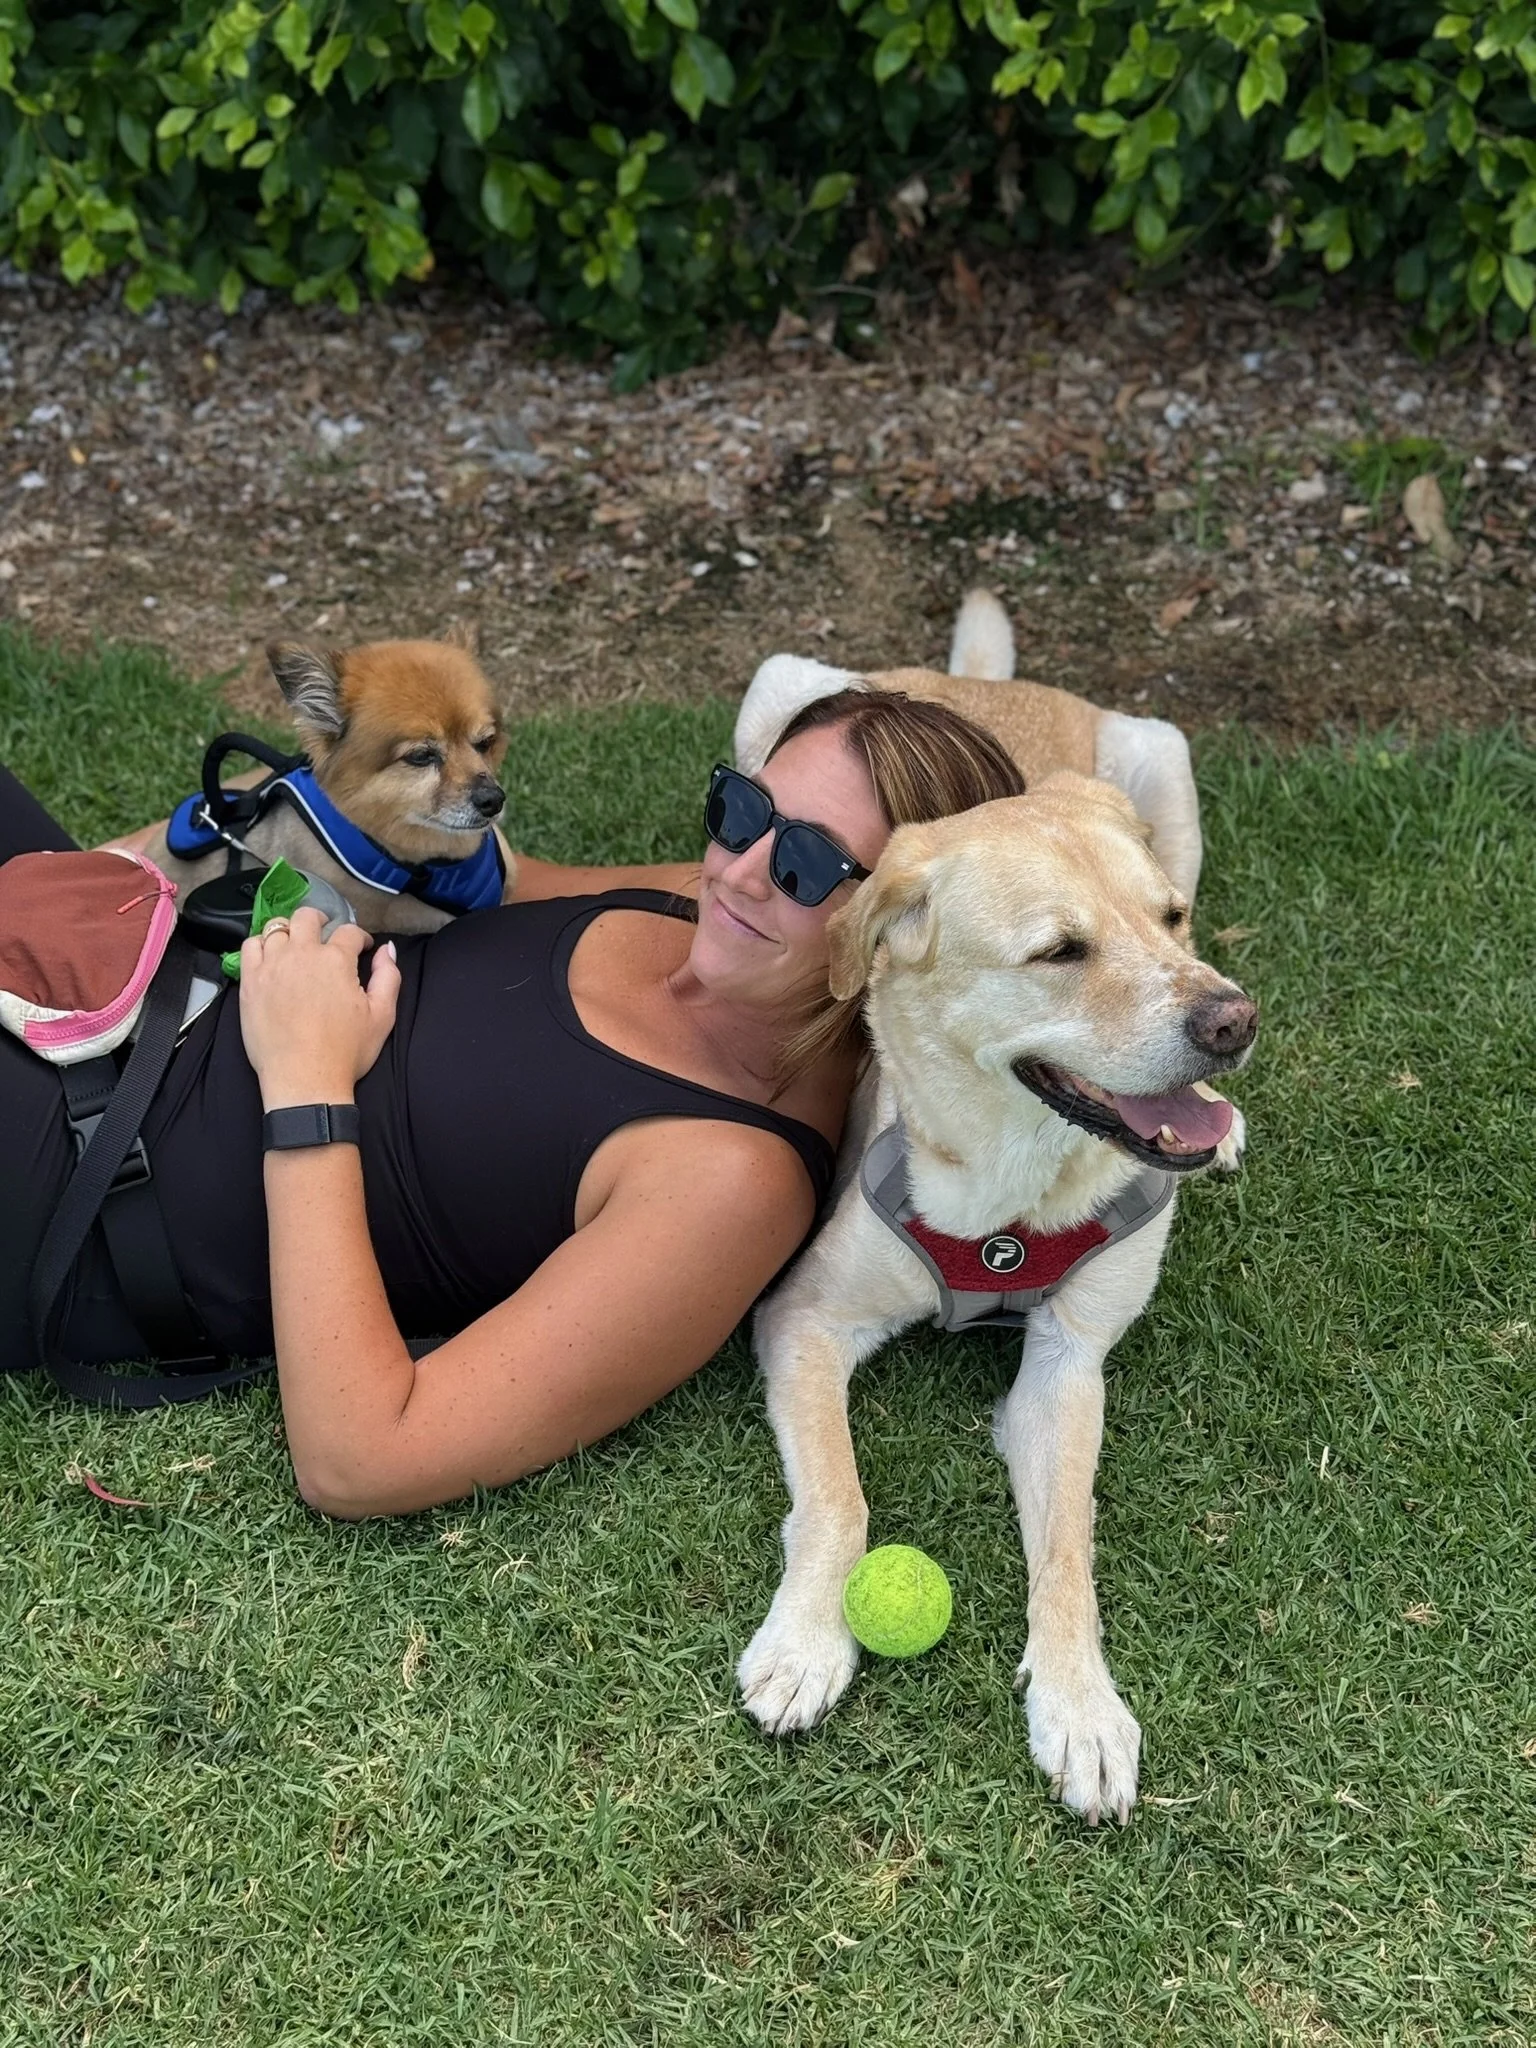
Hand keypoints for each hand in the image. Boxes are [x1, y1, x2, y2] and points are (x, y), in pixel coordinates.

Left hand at [238, 906, 400, 1110]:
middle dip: (320, 919)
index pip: (349, 932)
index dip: (360, 937)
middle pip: (307, 917)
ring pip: (276, 927)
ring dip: (289, 931)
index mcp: (336, 960)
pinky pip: (249, 946)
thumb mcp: (382, 1016)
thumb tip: (386, 950)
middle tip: (324, 931)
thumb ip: (389, 976)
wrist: (304, 1079)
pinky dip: (261, 944)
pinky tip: (269, 956)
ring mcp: (271, 966)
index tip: (363, 948)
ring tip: (295, 943)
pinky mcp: (250, 981)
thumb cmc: (346, 1051)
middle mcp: (301, 954)